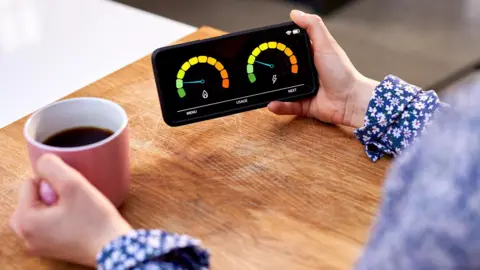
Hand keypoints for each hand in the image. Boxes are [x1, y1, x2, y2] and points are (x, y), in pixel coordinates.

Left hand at [9, 154, 131, 266]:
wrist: (113, 246)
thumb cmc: (95, 220)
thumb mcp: (73, 183)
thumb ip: (52, 166)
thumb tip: (44, 162)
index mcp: (25, 220)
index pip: (30, 182)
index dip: (53, 181)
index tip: (70, 193)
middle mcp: (26, 235)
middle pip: (32, 197)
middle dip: (51, 194)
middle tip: (73, 201)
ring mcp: (38, 244)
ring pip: (41, 209)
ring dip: (57, 204)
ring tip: (77, 209)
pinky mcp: (52, 248)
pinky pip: (49, 223)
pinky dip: (61, 217)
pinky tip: (79, 219)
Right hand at [267, 10, 378, 127]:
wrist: (350, 100)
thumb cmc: (343, 73)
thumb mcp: (326, 45)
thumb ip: (312, 27)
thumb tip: (296, 13)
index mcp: (310, 56)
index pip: (290, 50)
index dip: (279, 48)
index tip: (267, 46)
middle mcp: (306, 73)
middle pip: (283, 70)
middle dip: (272, 71)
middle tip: (262, 70)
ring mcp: (303, 89)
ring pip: (282, 89)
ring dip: (272, 91)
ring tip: (263, 89)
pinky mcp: (303, 105)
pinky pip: (287, 105)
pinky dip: (279, 106)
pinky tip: (272, 103)